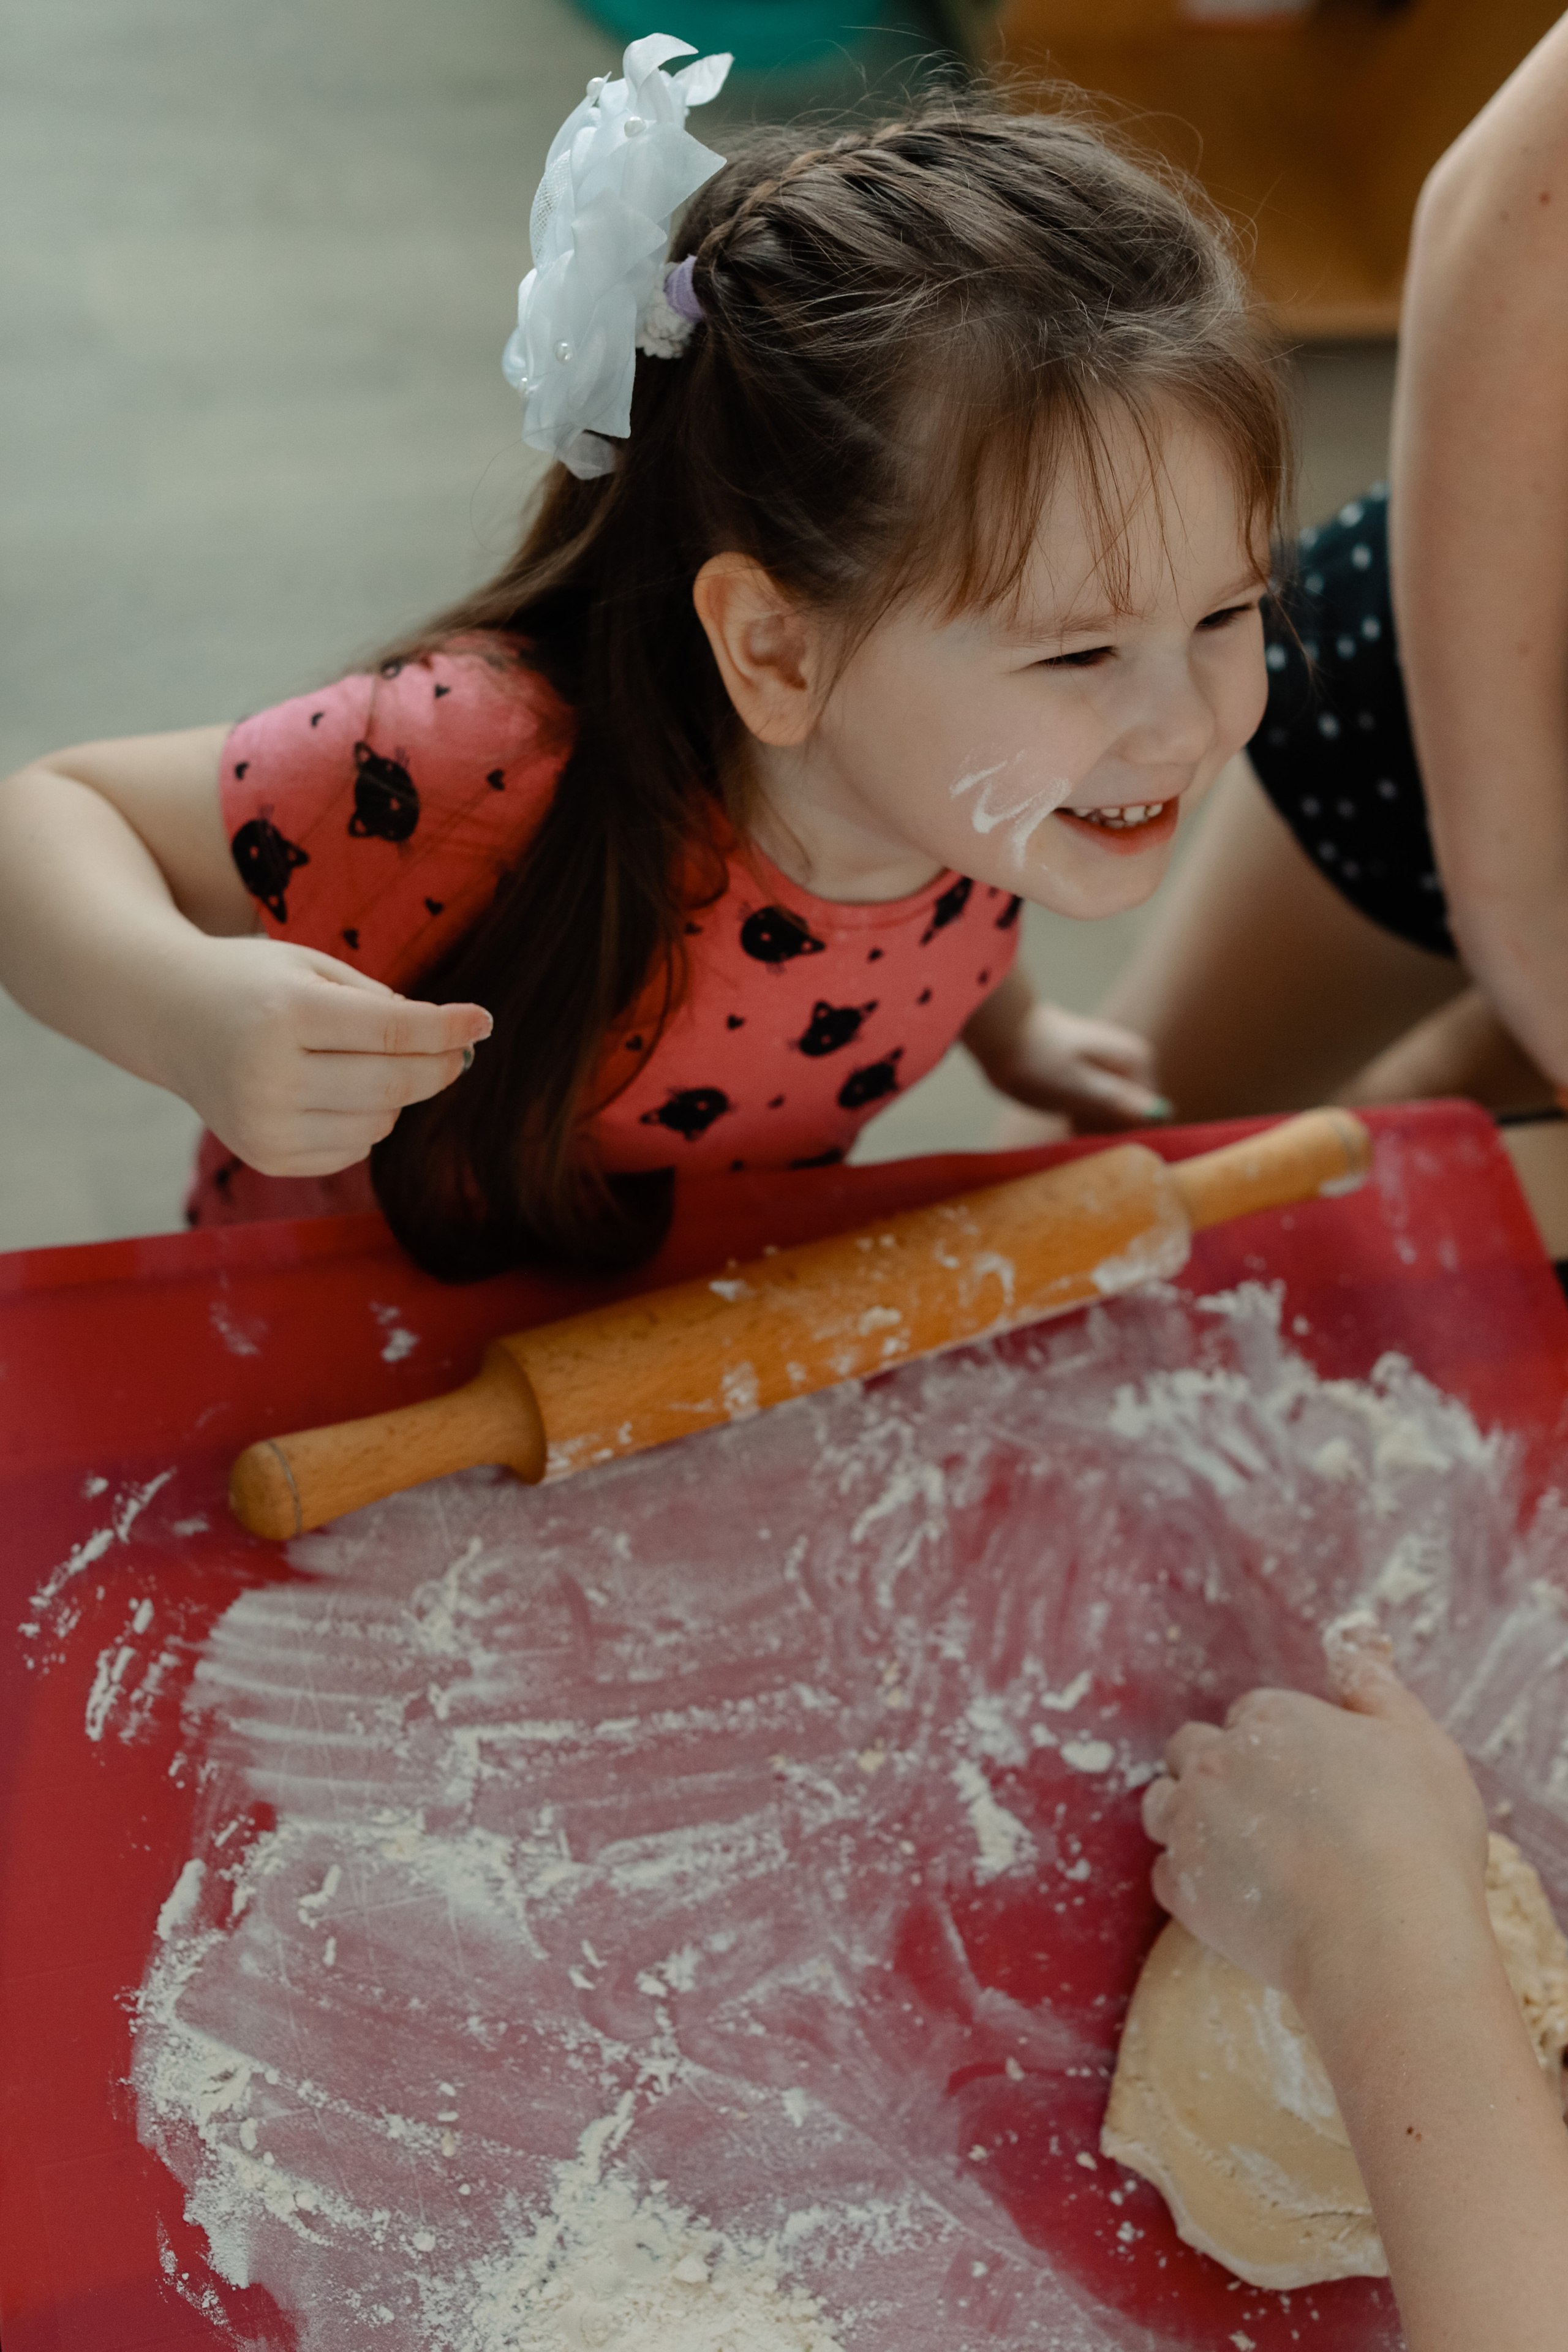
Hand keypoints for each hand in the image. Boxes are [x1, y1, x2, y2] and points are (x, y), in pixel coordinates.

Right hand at [162, 934, 490, 1176]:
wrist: (169, 1017)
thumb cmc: (254, 984)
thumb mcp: (310, 966)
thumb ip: (380, 1002)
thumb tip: (451, 1042)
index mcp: (285, 1012)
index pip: (391, 1030)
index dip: (447, 1028)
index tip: (482, 1021)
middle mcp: (269, 1075)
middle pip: (394, 1085)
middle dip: (439, 1067)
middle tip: (457, 1051)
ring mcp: (264, 1124)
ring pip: (380, 1123)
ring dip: (397, 1095)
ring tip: (368, 1062)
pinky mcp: (266, 1157)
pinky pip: (353, 1149)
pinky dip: (365, 1121)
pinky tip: (336, 1091)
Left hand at [972, 994, 1170, 1131]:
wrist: (1001, 1033)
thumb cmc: (1037, 1062)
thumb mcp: (1078, 1088)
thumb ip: (1119, 1102)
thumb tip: (1160, 1114)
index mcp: (1137, 1062)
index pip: (1153, 1118)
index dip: (1127, 1135)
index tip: (1093, 1135)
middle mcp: (1132, 1062)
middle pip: (1135, 1117)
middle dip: (1109, 1131)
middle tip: (1073, 1127)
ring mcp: (1113, 1067)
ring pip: (1116, 1115)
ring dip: (1095, 1127)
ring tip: (1067, 1120)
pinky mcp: (1093, 1074)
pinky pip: (1100, 1107)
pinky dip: (1085, 1118)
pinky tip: (1065, 1118)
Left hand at [1140, 1640, 1489, 2015]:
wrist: (1387, 1942)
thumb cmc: (1417, 1841)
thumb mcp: (1420, 1743)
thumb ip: (1376, 1689)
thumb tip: (1354, 1643)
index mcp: (1272, 1721)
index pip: (1252, 1714)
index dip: (1279, 1745)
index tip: (1308, 1780)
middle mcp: (1218, 1763)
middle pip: (1191, 1750)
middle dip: (1217, 1772)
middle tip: (1269, 1816)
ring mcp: (1192, 1826)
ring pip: (1163, 1806)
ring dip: (1189, 1820)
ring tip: (1241, 1853)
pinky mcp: (1184, 1889)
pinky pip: (1166, 1874)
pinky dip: (1192, 1883)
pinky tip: (1236, 1899)